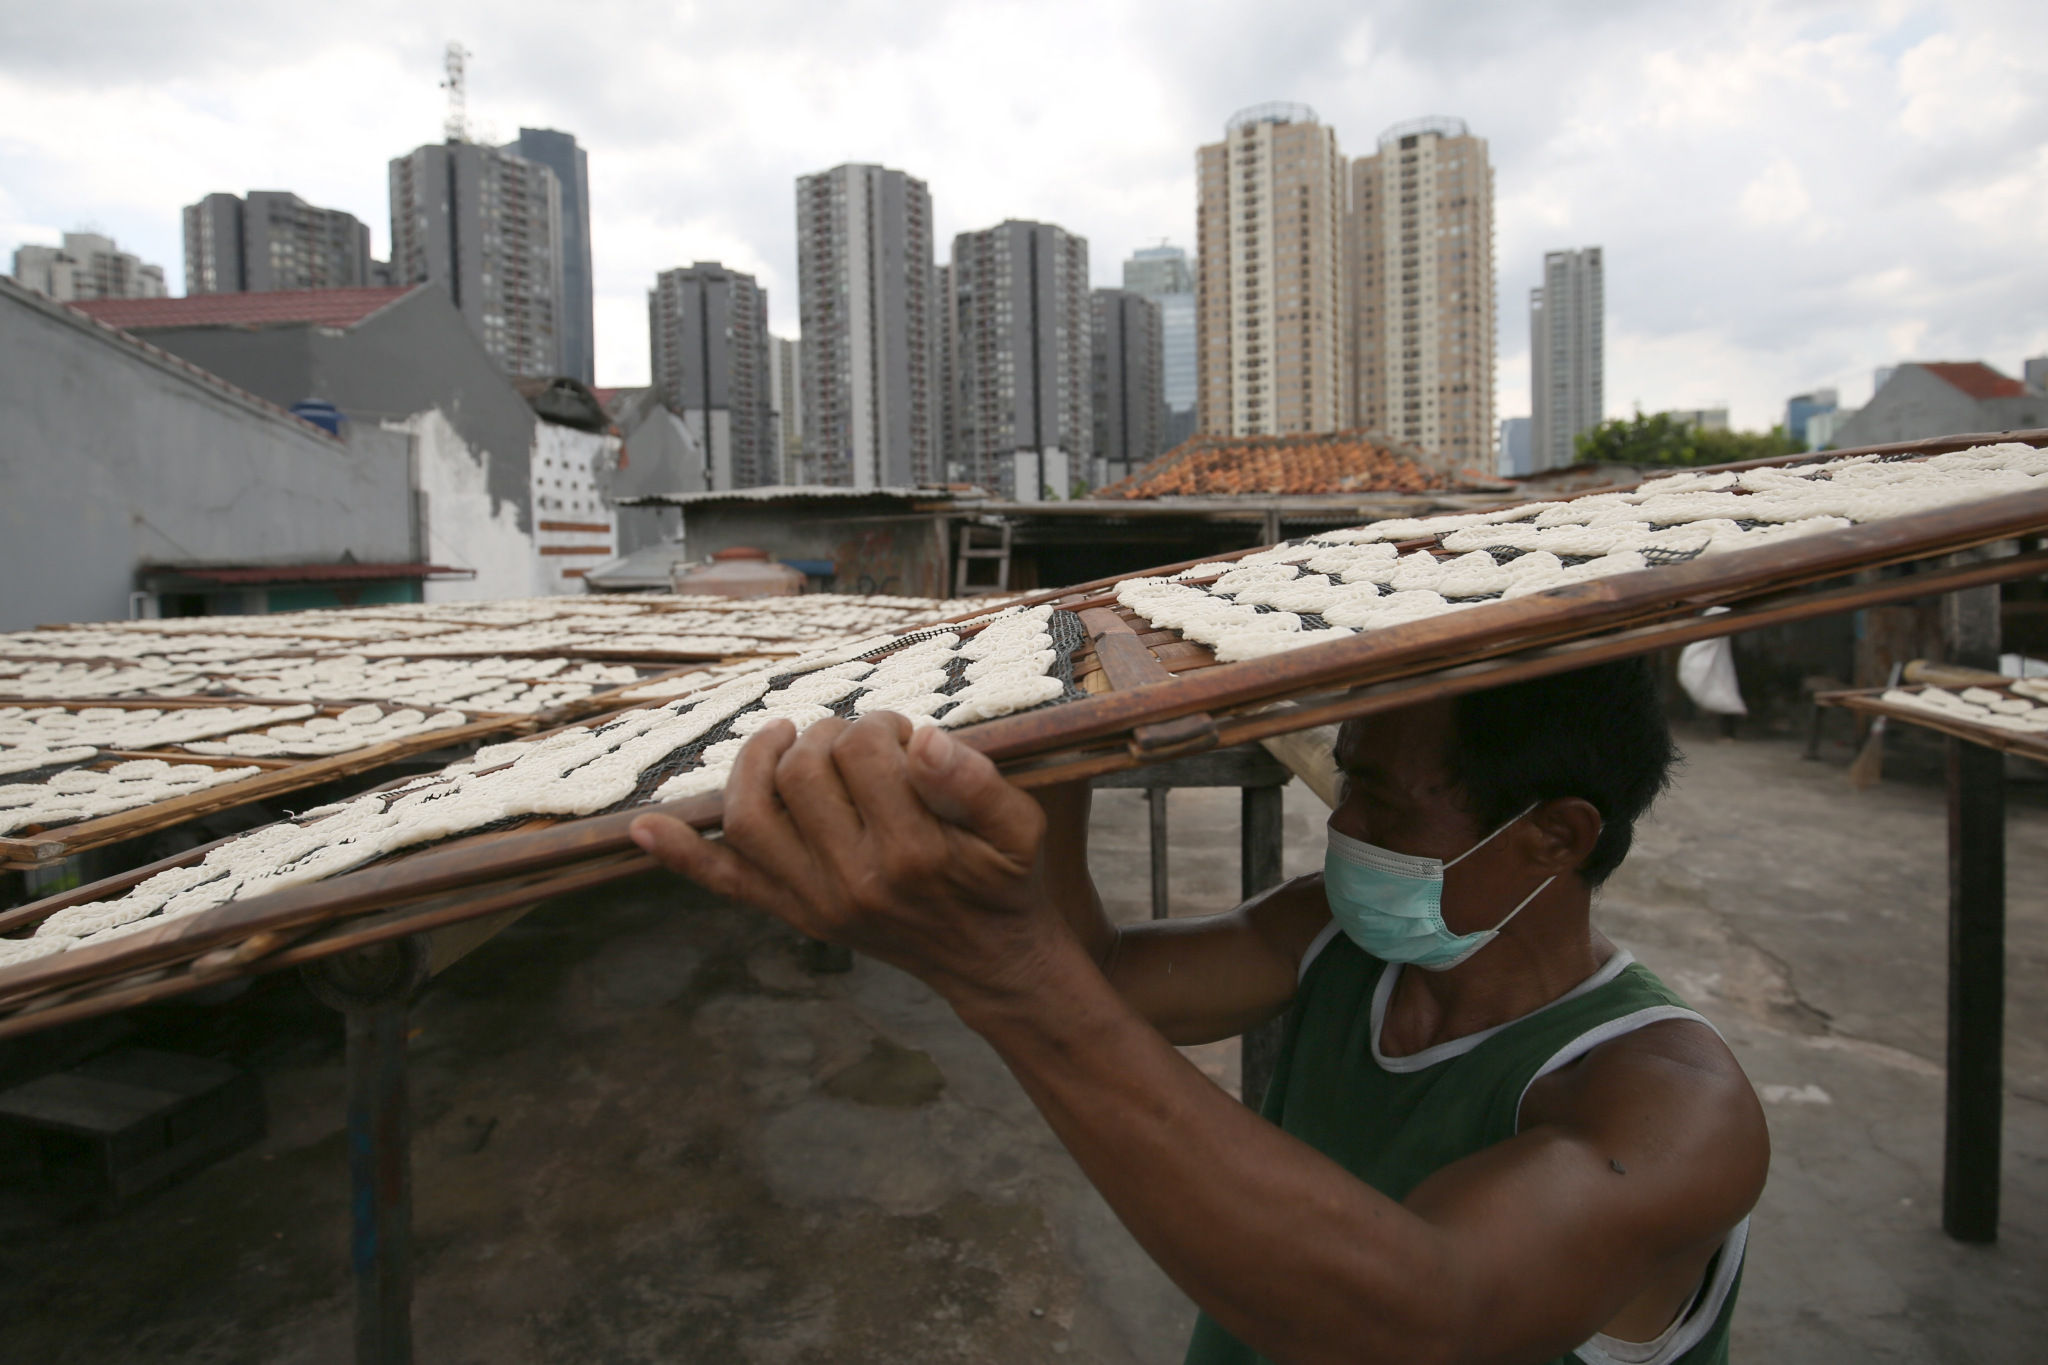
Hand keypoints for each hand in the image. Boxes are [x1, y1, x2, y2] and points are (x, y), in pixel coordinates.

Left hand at [628, 713, 1070, 1005]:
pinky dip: (681, 856)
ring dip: (754, 764)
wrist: (990, 961)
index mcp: (913, 853)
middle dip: (824, 734)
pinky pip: (726, 884)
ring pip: (751, 818)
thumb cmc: (1005, 883)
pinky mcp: (796, 916)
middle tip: (854, 736)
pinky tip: (644, 828)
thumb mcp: (1022, 828)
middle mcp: (854, 882)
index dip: (879, 723)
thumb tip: (922, 739)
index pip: (864, 751)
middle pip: (804, 773)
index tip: (901, 731)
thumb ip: (977, 781)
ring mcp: (814, 904)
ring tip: (781, 737)